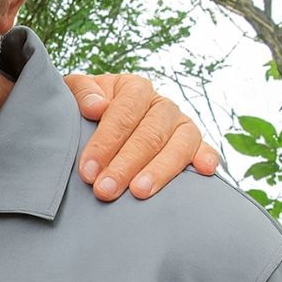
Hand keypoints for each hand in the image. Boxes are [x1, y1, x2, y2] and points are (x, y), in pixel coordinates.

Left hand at [64, 73, 221, 200]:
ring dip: (159, 171)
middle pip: (149, 135)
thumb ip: (82, 93)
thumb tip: (97, 107)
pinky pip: (204, 149)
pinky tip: (204, 171)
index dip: (105, 143)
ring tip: (139, 192)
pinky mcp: (195, 143)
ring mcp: (181, 124)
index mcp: (134, 88)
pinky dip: (207, 157)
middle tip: (105, 190)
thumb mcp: (75, 93)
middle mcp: (162, 105)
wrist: (101, 116)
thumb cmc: (87, 108)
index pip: (122, 114)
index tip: (88, 171)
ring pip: (178, 145)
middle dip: (125, 165)